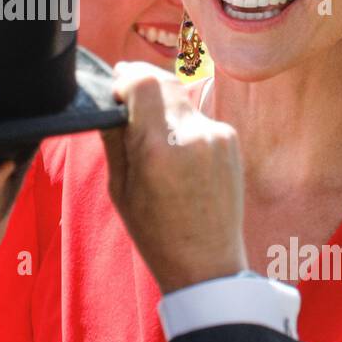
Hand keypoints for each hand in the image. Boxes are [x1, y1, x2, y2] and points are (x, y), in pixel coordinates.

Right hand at [100, 62, 245, 293]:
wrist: (206, 263)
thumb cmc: (155, 232)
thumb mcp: (119, 188)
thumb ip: (115, 137)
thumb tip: (110, 99)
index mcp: (159, 150)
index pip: (143, 81)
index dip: (125, 78)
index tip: (116, 90)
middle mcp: (193, 136)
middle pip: (164, 81)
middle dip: (143, 84)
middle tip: (128, 99)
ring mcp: (217, 137)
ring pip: (181, 98)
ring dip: (163, 106)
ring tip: (153, 137)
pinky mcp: (231, 140)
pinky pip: (199, 117)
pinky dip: (183, 123)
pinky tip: (178, 153)